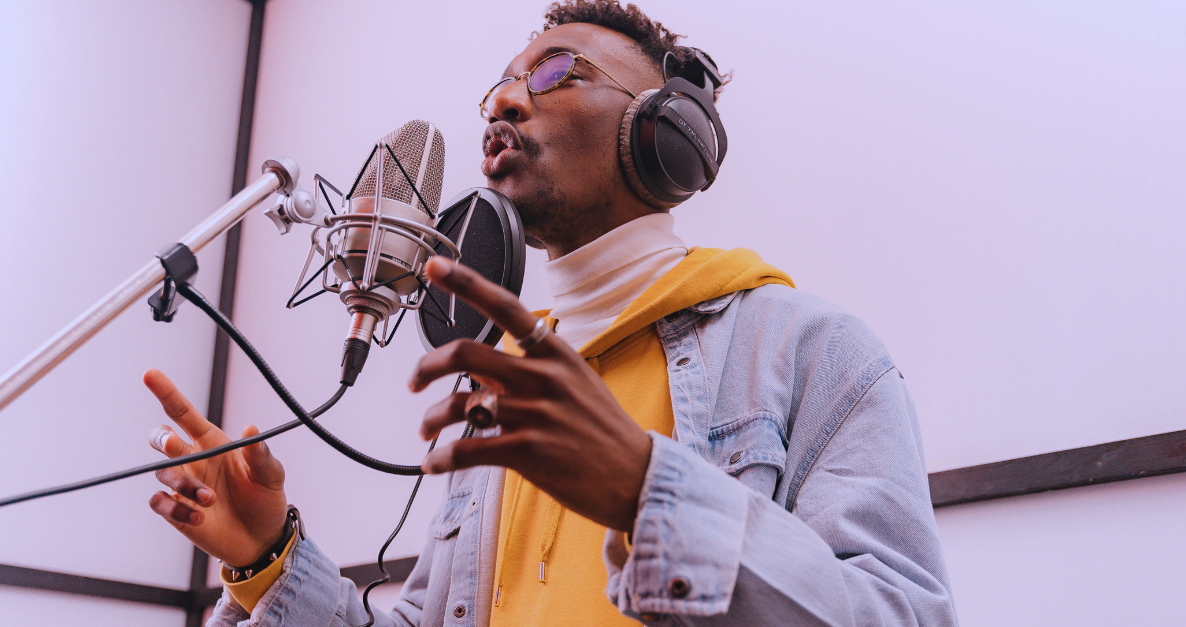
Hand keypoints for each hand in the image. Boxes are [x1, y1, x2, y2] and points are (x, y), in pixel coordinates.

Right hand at [143, 369, 289, 566]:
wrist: (262, 539)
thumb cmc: (265, 500)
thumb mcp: (271, 475)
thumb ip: (260, 454)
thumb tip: (251, 429)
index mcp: (213, 443)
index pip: (183, 413)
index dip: (166, 393)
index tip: (150, 375)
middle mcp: (194, 460)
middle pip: (162, 440)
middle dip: (163, 440)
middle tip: (175, 447)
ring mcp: (183, 485)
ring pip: (163, 474)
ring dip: (184, 485)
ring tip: (210, 500)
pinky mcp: (176, 510)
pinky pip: (160, 503)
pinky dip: (175, 509)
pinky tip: (198, 518)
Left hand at [410, 257, 652, 531]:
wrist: (637, 476)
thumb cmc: (603, 431)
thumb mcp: (576, 382)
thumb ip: (531, 369)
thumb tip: (484, 369)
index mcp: (554, 353)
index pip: (504, 306)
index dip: (465, 282)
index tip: (434, 266)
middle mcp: (543, 376)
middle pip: (465, 353)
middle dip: (426, 366)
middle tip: (414, 381)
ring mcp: (536, 413)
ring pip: (458, 405)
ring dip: (430, 418)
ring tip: (426, 429)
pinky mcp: (528, 452)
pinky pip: (466, 449)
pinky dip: (440, 458)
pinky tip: (433, 464)